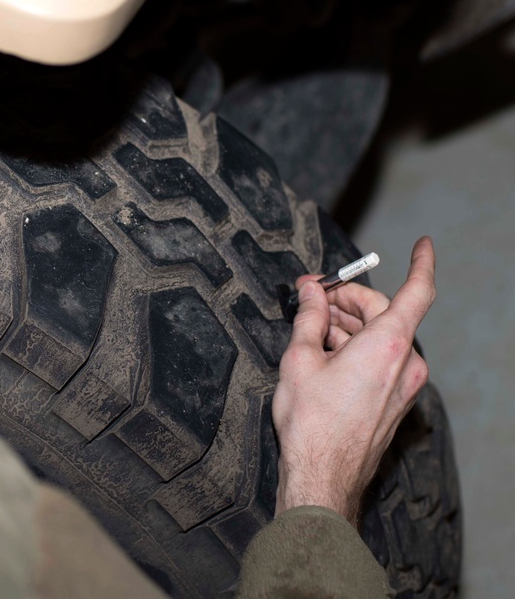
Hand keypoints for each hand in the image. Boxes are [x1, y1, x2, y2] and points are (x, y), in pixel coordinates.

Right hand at [272, 237, 435, 524]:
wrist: (321, 476)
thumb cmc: (311, 423)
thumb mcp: (299, 358)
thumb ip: (308, 317)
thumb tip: (311, 292)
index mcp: (388, 345)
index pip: (417, 291)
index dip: (421, 263)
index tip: (422, 244)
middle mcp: (406, 364)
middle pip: (385, 312)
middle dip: (349, 300)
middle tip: (314, 296)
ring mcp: (404, 386)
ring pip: (382, 337)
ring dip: (349, 325)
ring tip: (310, 327)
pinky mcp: (396, 402)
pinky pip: (382, 361)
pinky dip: (357, 348)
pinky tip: (324, 352)